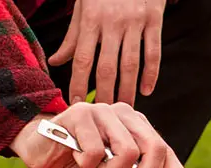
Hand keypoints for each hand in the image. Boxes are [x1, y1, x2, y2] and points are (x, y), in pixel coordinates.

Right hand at [10, 102, 186, 167]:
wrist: (44, 153)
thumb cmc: (81, 164)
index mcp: (136, 127)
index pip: (164, 149)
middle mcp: (124, 114)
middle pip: (154, 148)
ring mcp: (103, 111)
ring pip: (127, 152)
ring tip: (94, 167)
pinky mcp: (80, 114)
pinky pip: (96, 151)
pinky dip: (87, 163)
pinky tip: (77, 156)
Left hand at [48, 0, 166, 106]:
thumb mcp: (83, 6)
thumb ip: (73, 37)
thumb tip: (56, 62)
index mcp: (91, 19)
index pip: (83, 59)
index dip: (79, 85)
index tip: (78, 105)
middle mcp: (112, 21)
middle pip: (107, 67)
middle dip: (105, 94)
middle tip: (104, 115)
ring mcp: (134, 21)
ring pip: (130, 64)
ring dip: (127, 90)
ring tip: (124, 109)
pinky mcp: (154, 19)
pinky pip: (153, 52)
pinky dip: (151, 74)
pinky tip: (146, 91)